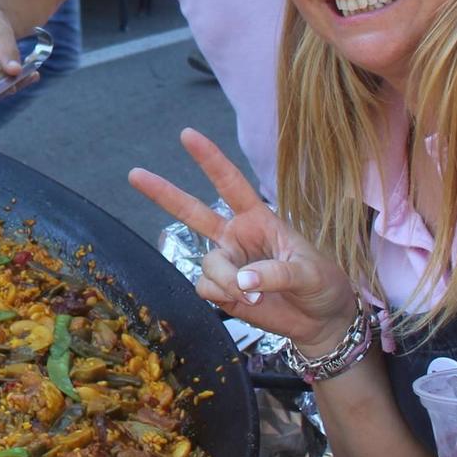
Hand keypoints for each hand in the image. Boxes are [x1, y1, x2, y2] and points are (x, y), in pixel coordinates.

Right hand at [128, 129, 360, 351]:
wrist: (322, 322)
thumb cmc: (322, 285)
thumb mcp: (310, 273)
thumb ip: (276, 273)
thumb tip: (242, 282)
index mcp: (258, 219)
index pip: (230, 183)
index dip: (210, 159)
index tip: (187, 135)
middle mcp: (236, 236)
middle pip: (192, 211)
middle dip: (163, 193)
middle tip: (134, 174)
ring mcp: (227, 263)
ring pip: (207, 263)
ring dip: (225, 279)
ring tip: (253, 294)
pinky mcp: (222, 291)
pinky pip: (206, 288)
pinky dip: (223, 296)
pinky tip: (247, 302)